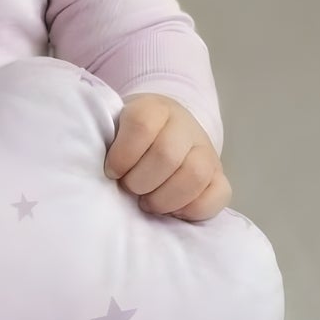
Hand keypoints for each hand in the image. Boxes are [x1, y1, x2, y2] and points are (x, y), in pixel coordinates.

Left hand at [103, 93, 230, 220]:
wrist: (166, 129)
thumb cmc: (131, 137)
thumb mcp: (116, 128)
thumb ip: (107, 142)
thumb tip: (100, 173)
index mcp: (155, 108)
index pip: (141, 124)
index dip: (123, 154)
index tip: (111, 171)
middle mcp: (185, 126)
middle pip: (166, 155)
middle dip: (140, 181)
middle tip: (129, 189)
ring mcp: (206, 151)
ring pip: (195, 175)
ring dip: (165, 198)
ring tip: (148, 203)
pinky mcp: (219, 175)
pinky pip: (218, 195)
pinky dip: (194, 209)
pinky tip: (174, 211)